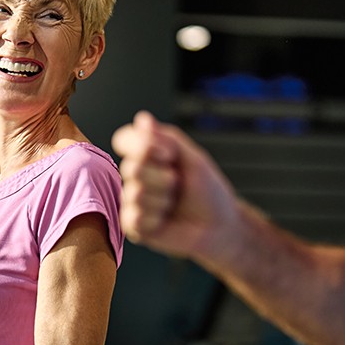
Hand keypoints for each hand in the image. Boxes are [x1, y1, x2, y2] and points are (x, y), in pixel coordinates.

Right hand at [110, 110, 239, 261]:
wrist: (220, 225)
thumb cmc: (208, 192)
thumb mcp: (192, 158)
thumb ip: (167, 138)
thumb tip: (142, 118)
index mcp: (147, 156)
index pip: (125, 140)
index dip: (145, 145)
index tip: (170, 154)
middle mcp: (136, 177)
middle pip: (132, 167)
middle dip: (162, 177)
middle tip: (177, 184)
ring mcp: (133, 201)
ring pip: (135, 194)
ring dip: (163, 199)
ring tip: (173, 204)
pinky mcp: (133, 226)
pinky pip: (135, 217)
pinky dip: (156, 218)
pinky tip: (165, 220)